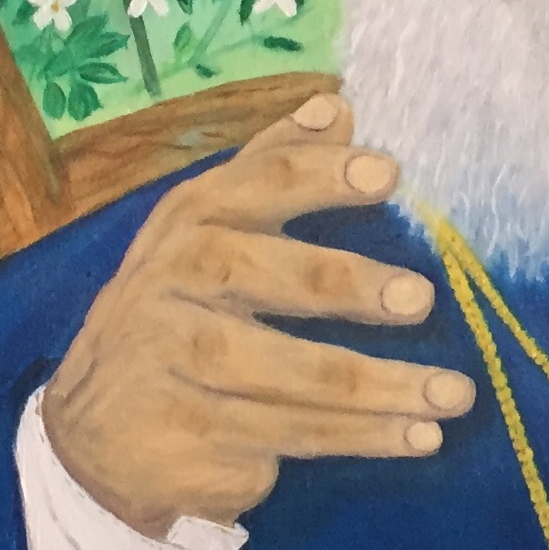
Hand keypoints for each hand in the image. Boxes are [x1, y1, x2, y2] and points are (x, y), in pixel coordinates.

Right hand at [43, 93, 474, 534]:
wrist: (94, 432)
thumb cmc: (180, 312)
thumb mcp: (208, 234)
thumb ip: (271, 169)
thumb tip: (337, 106)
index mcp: (187, 227)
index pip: (251, 187)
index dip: (317, 177)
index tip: (389, 173)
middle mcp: (172, 290)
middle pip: (260, 280)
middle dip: (345, 286)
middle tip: (420, 299)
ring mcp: (175, 371)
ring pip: (288, 379)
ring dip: (380, 388)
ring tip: (454, 393)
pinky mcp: (190, 442)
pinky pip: (290, 440)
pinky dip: (360, 439)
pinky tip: (419, 436)